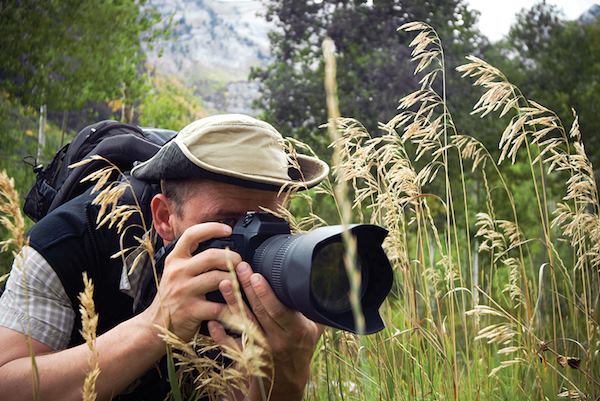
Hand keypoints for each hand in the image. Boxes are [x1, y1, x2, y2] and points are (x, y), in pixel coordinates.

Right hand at [144, 222, 242, 341]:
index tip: (228, 229)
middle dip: (232, 258)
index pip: (191, 234)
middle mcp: (178, 272)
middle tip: (240, 263)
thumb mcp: (175, 272)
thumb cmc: (172, 296)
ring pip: (217, 279)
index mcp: (175, 259)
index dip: (212, 228)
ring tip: (241, 282)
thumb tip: (219, 245)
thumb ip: (191, 258)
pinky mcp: (190, 311)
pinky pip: (218, 306)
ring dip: (234, 280)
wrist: (155, 325)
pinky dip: (230, 306)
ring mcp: (183, 291)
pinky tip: (235, 305)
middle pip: (211, 256)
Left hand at [210, 261, 323, 400]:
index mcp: (295, 331)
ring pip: (244, 323)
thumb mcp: (315, 330)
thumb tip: (323, 284)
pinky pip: (231, 346)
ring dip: (232, 303)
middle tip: (238, 268)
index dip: (266, 293)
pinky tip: (211, 321)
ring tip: (224, 284)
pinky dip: (220, 335)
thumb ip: (316, 309)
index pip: (279, 310)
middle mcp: (276, 340)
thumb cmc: (301, 349)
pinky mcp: (246, 357)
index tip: (256, 275)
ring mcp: (260, 349)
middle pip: (259, 311)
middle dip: (247, 288)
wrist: (289, 381)